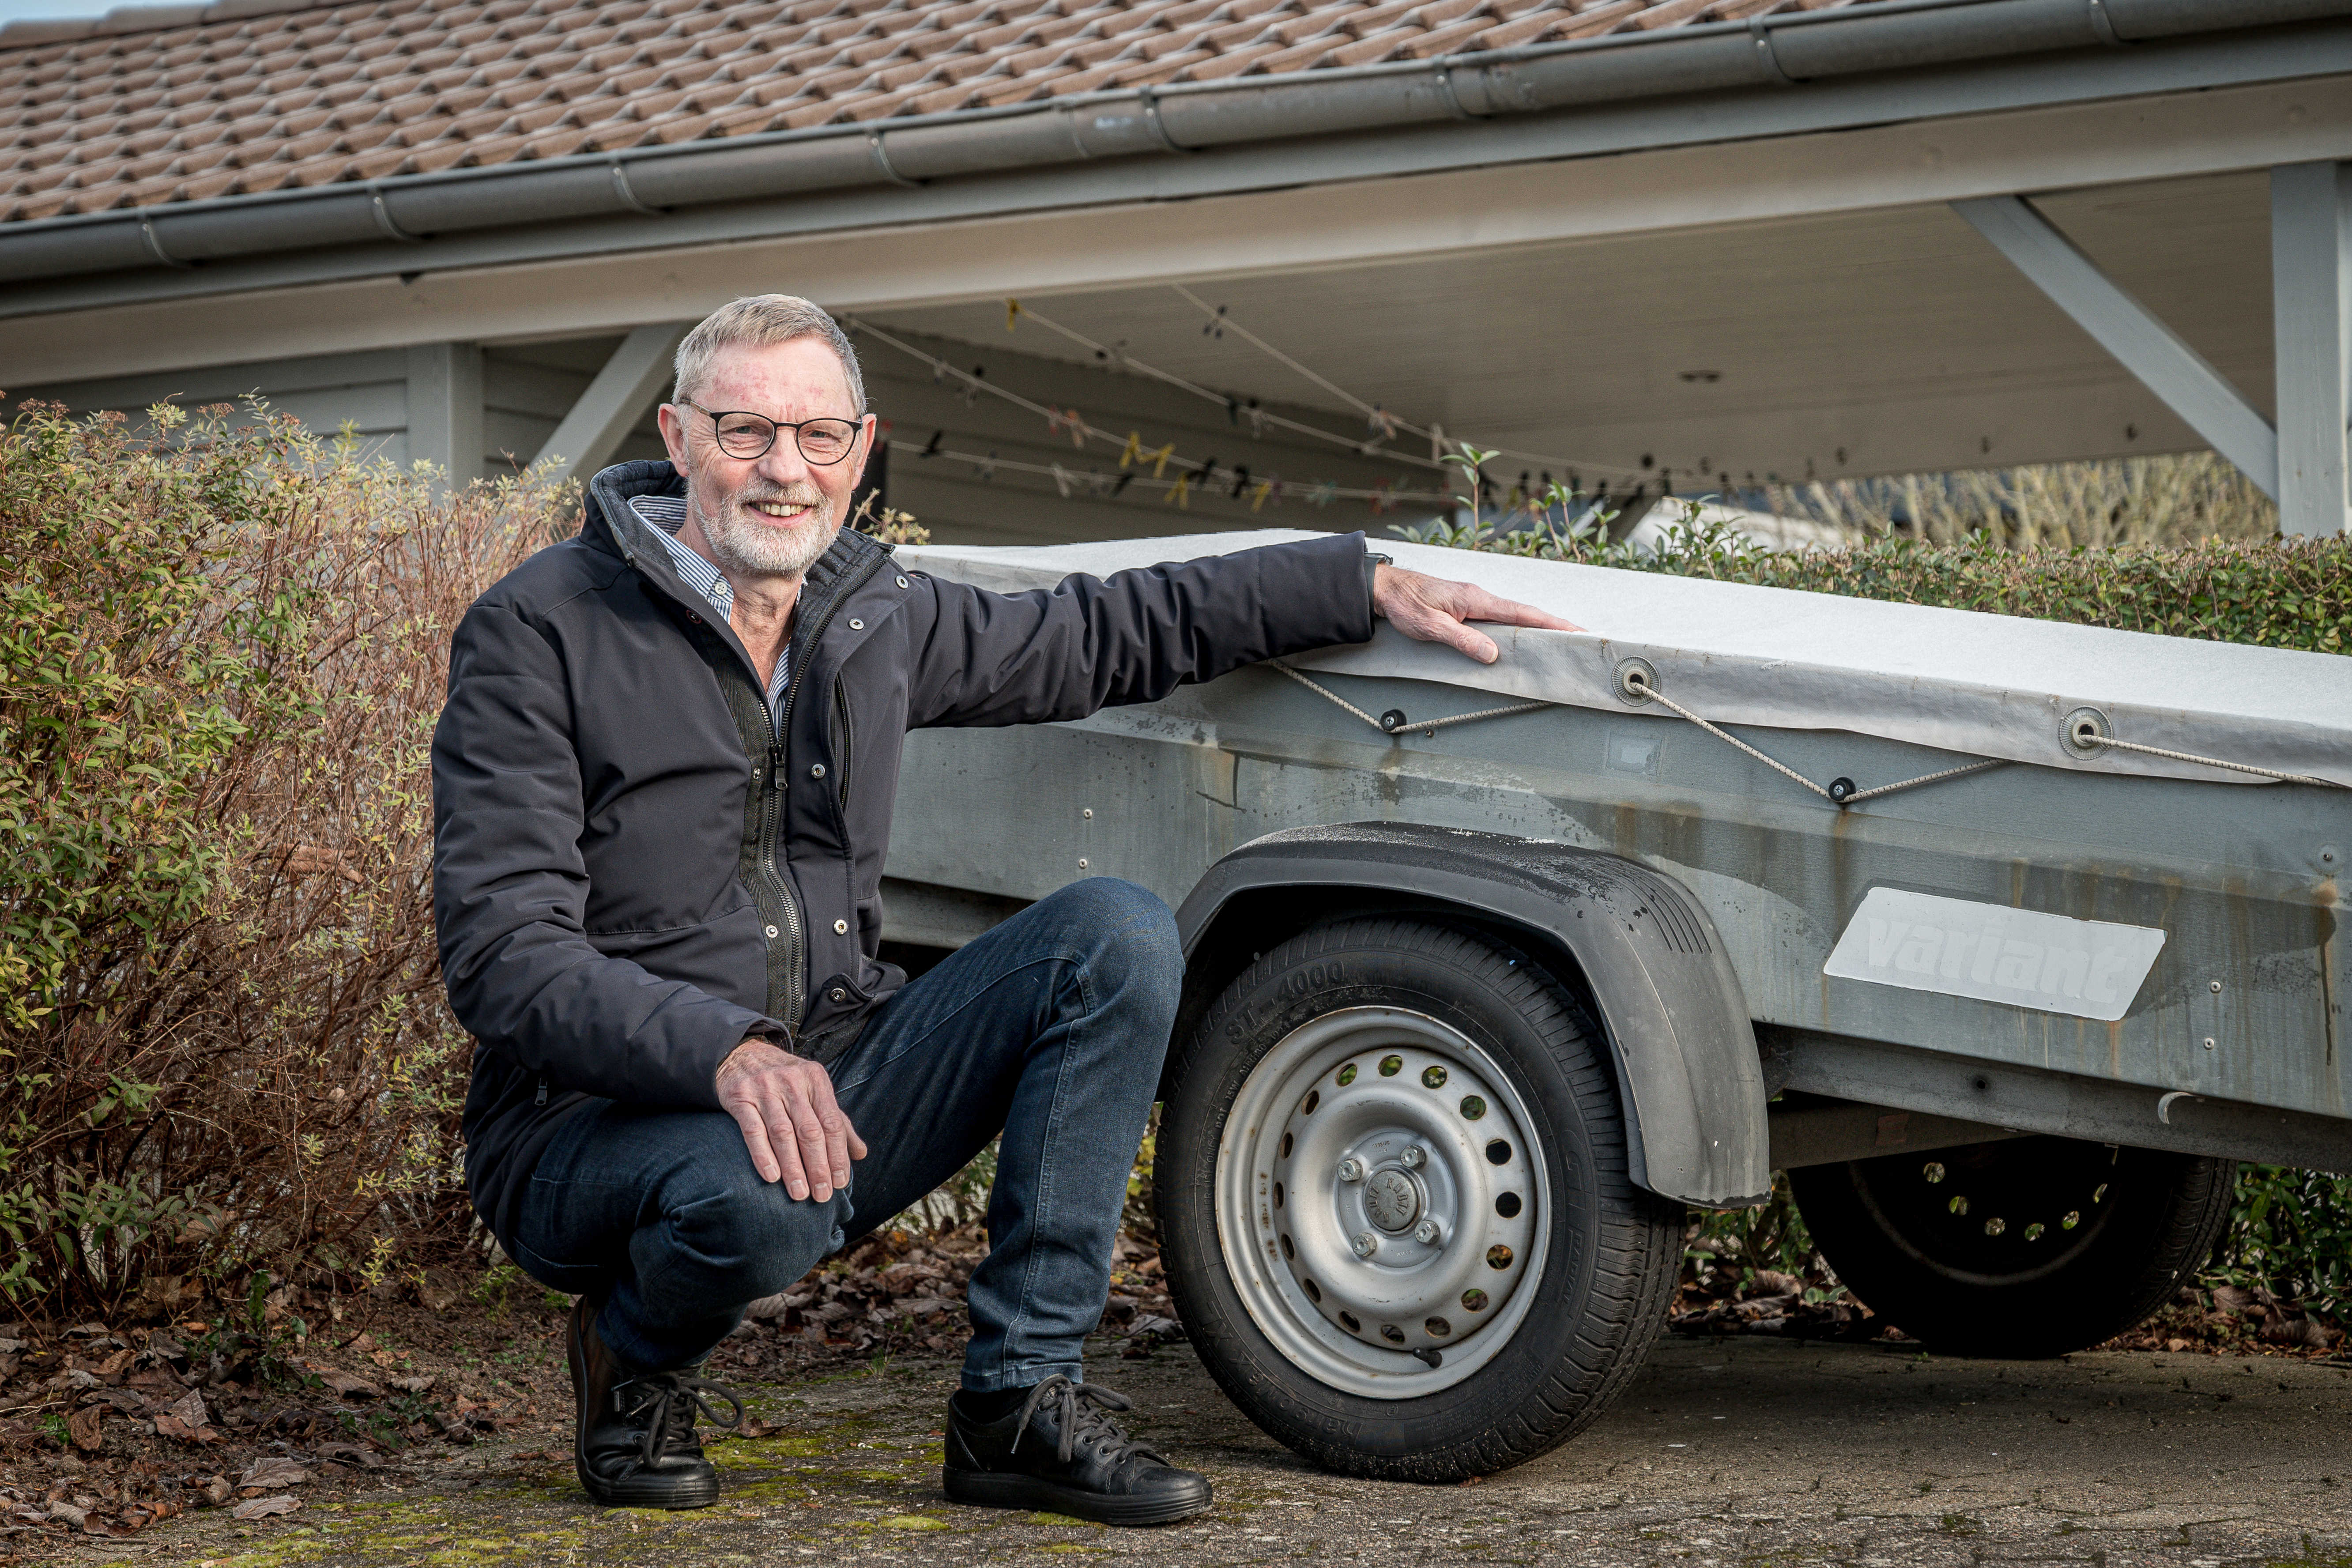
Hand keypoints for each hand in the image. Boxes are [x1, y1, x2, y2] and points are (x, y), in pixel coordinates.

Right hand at [715, 1039, 867, 1200]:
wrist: (740, 1054)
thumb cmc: (784, 1080)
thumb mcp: (813, 1091)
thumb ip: (837, 1121)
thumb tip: (860, 1154)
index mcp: (816, 1080)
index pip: (833, 1122)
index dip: (838, 1154)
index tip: (841, 1182)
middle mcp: (792, 1082)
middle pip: (810, 1130)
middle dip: (818, 1166)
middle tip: (822, 1195)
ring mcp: (765, 1088)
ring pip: (783, 1133)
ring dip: (793, 1167)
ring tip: (800, 1194)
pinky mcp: (740, 1097)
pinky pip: (753, 1130)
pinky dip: (763, 1155)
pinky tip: (772, 1177)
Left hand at [1372, 562, 1582, 663]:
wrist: (1385, 588)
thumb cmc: (1405, 603)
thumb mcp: (1431, 626)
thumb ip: (1462, 640)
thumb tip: (1492, 654)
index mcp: (1476, 599)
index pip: (1523, 613)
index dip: (1551, 624)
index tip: (1575, 631)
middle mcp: (1480, 598)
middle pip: (1525, 614)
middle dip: (1553, 626)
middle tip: (1578, 640)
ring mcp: (1475, 602)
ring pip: (1513, 617)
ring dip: (1535, 629)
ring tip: (1557, 644)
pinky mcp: (1467, 608)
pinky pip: (1498, 619)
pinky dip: (1515, 628)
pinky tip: (1520, 641)